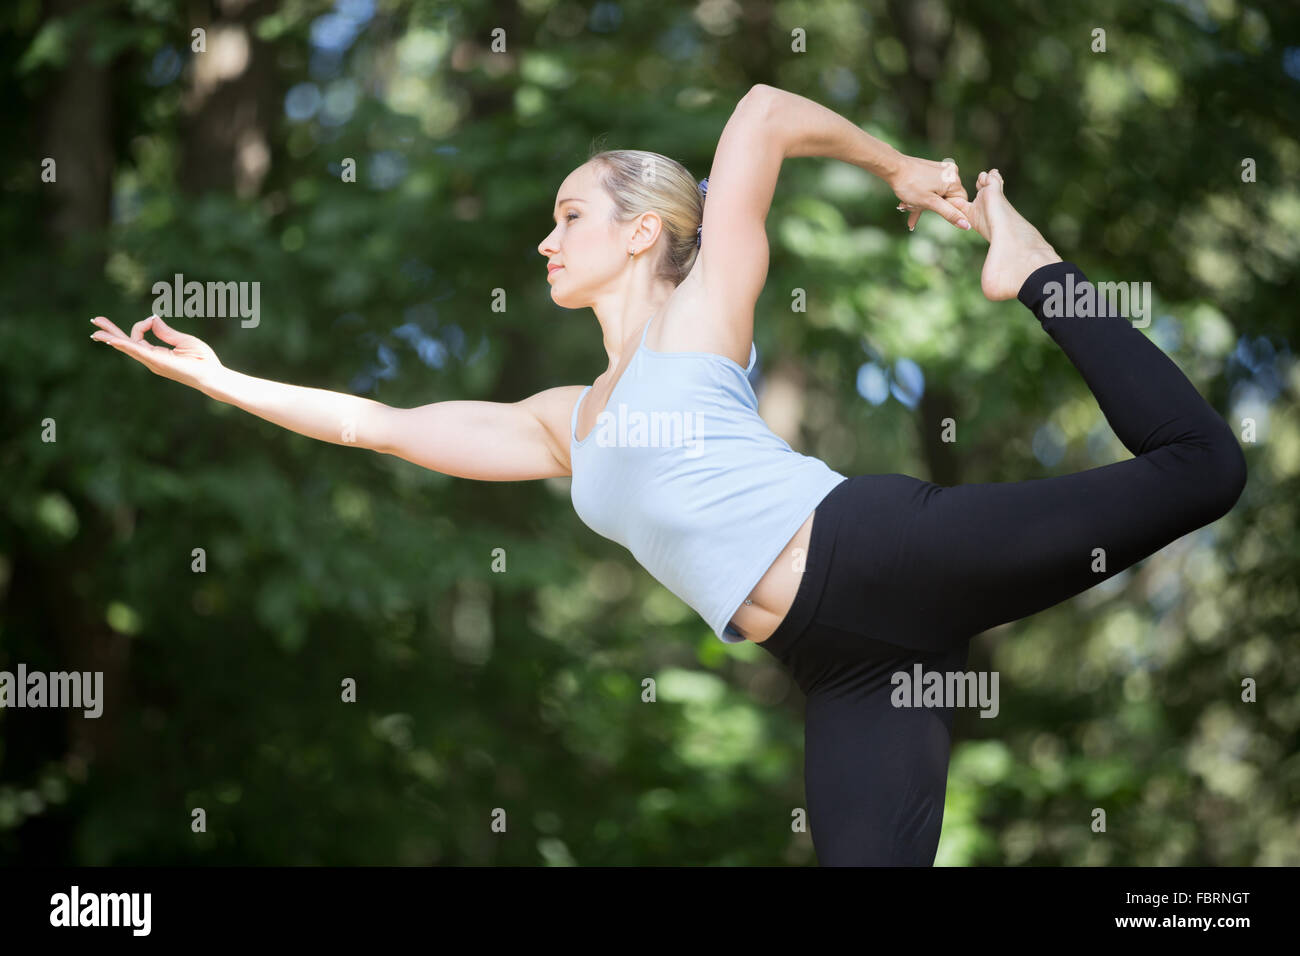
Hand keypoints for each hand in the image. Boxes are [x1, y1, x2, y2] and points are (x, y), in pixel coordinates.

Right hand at [90, 315, 224, 389]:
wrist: (212, 376)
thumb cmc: (202, 360)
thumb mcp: (183, 341)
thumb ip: (165, 331)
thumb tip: (152, 318)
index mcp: (156, 354)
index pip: (138, 336)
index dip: (143, 323)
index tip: (153, 319)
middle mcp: (150, 359)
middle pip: (126, 343)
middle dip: (110, 332)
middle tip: (94, 322)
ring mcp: (152, 362)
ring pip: (127, 346)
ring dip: (111, 337)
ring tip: (95, 331)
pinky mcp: (158, 362)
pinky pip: (138, 351)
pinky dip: (125, 344)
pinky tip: (112, 340)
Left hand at [889, 155, 970, 231]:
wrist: (893, 168)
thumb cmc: (910, 185)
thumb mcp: (930, 203)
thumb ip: (949, 214)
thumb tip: (966, 225)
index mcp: (954, 180)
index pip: (959, 203)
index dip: (945, 210)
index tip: (929, 209)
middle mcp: (951, 173)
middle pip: (947, 199)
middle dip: (928, 208)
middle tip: (910, 208)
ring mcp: (941, 170)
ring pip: (936, 195)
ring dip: (921, 204)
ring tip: (904, 206)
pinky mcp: (933, 169)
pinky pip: (931, 188)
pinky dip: (921, 197)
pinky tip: (906, 204)